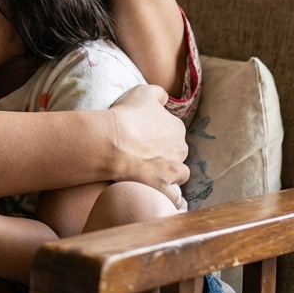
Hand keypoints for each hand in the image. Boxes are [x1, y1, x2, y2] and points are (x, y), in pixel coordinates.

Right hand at [106, 85, 189, 206]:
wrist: (113, 143)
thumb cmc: (127, 116)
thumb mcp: (143, 92)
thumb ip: (159, 94)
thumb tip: (164, 99)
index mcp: (177, 127)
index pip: (172, 130)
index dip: (157, 131)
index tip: (142, 133)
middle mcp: (180, 149)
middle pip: (176, 151)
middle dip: (165, 152)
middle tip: (144, 152)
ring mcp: (173, 170)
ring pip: (179, 173)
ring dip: (170, 173)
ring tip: (153, 173)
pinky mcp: (163, 188)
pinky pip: (174, 198)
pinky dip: (173, 200)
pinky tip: (167, 200)